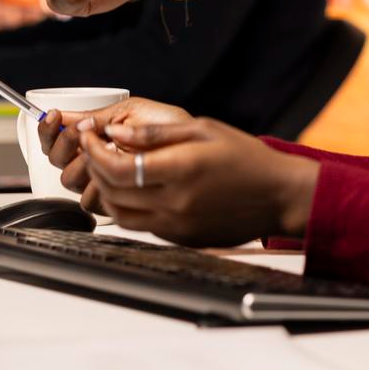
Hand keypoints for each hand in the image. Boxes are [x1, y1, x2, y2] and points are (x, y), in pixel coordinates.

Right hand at [37, 99, 190, 211]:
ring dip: (82, 163)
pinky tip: (114, 171)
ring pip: (69, 181)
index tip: (52, 117)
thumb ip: (94, 117)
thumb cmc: (168, 126)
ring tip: (104, 150)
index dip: (47, 130)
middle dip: (65, 145)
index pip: (54, 139)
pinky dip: (98, 184)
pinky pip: (90, 200)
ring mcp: (104, 181)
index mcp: (93, 137)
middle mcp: (95, 161)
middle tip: (83, 134)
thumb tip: (62, 116)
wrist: (194, 146)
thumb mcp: (128, 112)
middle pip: (56, 162)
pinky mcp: (115, 201)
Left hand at [77, 117, 319, 247]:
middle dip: (94, 168)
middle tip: (94, 149)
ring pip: (120, 215)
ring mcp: (177, 226)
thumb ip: (155, 134)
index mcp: (181, 171)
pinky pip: (141, 226)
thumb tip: (115, 132)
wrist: (278, 195)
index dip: (94, 152)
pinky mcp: (181, 239)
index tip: (90, 137)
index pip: (117, 169)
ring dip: (106, 192)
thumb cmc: (246, 158)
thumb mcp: (203, 130)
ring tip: (110, 170)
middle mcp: (175, 204)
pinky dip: (128, 207)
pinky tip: (135, 188)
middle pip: (112, 193)